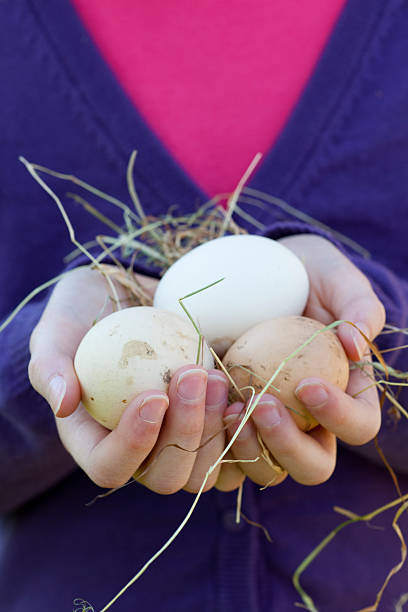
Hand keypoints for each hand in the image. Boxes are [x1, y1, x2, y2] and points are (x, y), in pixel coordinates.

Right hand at [28, 266, 228, 493]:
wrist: (131, 297)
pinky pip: (232, 447)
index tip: (152, 396)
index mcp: (94, 440)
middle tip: (192, 375)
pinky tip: (244, 392)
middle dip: (184, 433)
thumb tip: (63, 404)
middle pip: (165, 477)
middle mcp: (139, 450)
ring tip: (214, 377)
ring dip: (215, 430)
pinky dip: (240, 427)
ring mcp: (176, 440)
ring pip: (204, 471)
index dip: (132, 444)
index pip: (109, 467)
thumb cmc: (87, 313)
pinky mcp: (208, 425)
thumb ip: (49, 365)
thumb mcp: (57, 328)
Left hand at [216, 234, 385, 489]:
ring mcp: (269, 428)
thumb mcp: (338, 281)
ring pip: (267, 470)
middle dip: (288, 445)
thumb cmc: (309, 278)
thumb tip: (356, 348)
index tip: (307, 384)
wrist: (262, 274)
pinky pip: (226, 454)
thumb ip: (359, 309)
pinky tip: (202, 405)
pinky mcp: (233, 423)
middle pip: (313, 466)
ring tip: (231, 408)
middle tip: (263, 405)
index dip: (339, 416)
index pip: (358, 425)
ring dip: (248, 448)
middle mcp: (311, 424)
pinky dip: (215, 439)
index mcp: (347, 398)